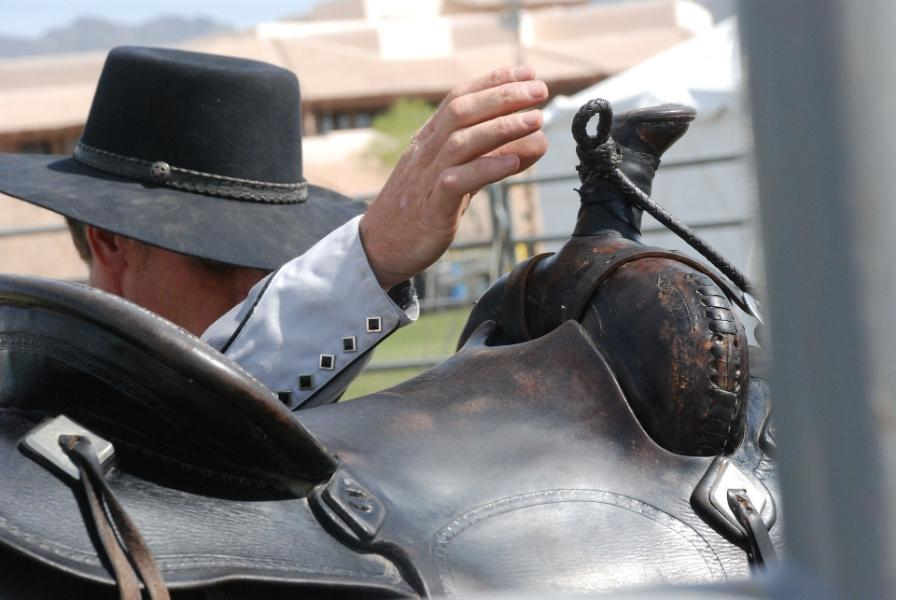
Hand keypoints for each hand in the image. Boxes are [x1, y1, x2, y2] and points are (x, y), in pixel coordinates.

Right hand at [359, 66, 548, 289]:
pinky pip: (458, 182)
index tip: (527, 72)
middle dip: (502, 96)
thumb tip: (538, 140)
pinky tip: (514, 163)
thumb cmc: (423, 209)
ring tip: (535, 120)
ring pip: (461, 142)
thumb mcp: (459, 177)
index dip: (492, 81)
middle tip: (539, 90)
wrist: (381, 247)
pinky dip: (487, 168)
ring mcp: (426, 178)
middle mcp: (425, 151)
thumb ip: (492, 158)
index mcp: (429, 140)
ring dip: (501, 127)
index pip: (459, 98)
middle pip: (461, 111)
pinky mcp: (432, 207)